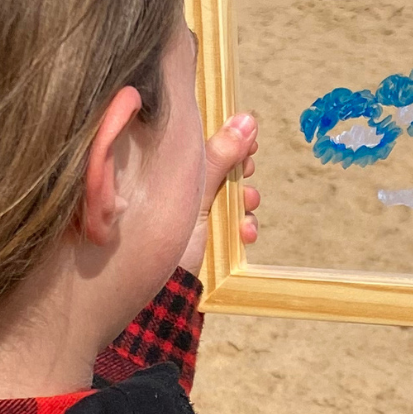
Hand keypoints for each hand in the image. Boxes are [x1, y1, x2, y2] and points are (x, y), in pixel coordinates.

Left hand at [180, 112, 260, 274]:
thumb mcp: (195, 194)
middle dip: (242, 170)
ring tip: (247, 206)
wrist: (163, 293)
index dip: (231, 140)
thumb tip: (247, 120)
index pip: (206, 147)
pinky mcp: (211, 239)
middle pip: (224, 169)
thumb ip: (219, 158)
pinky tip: (245, 234)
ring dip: (246, 200)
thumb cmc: (167, 237)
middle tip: (248, 170)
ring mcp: (199, 216)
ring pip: (233, 197)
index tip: (249, 140)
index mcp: (176, 175)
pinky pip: (236, 225)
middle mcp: (187, 192)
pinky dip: (245, 227)